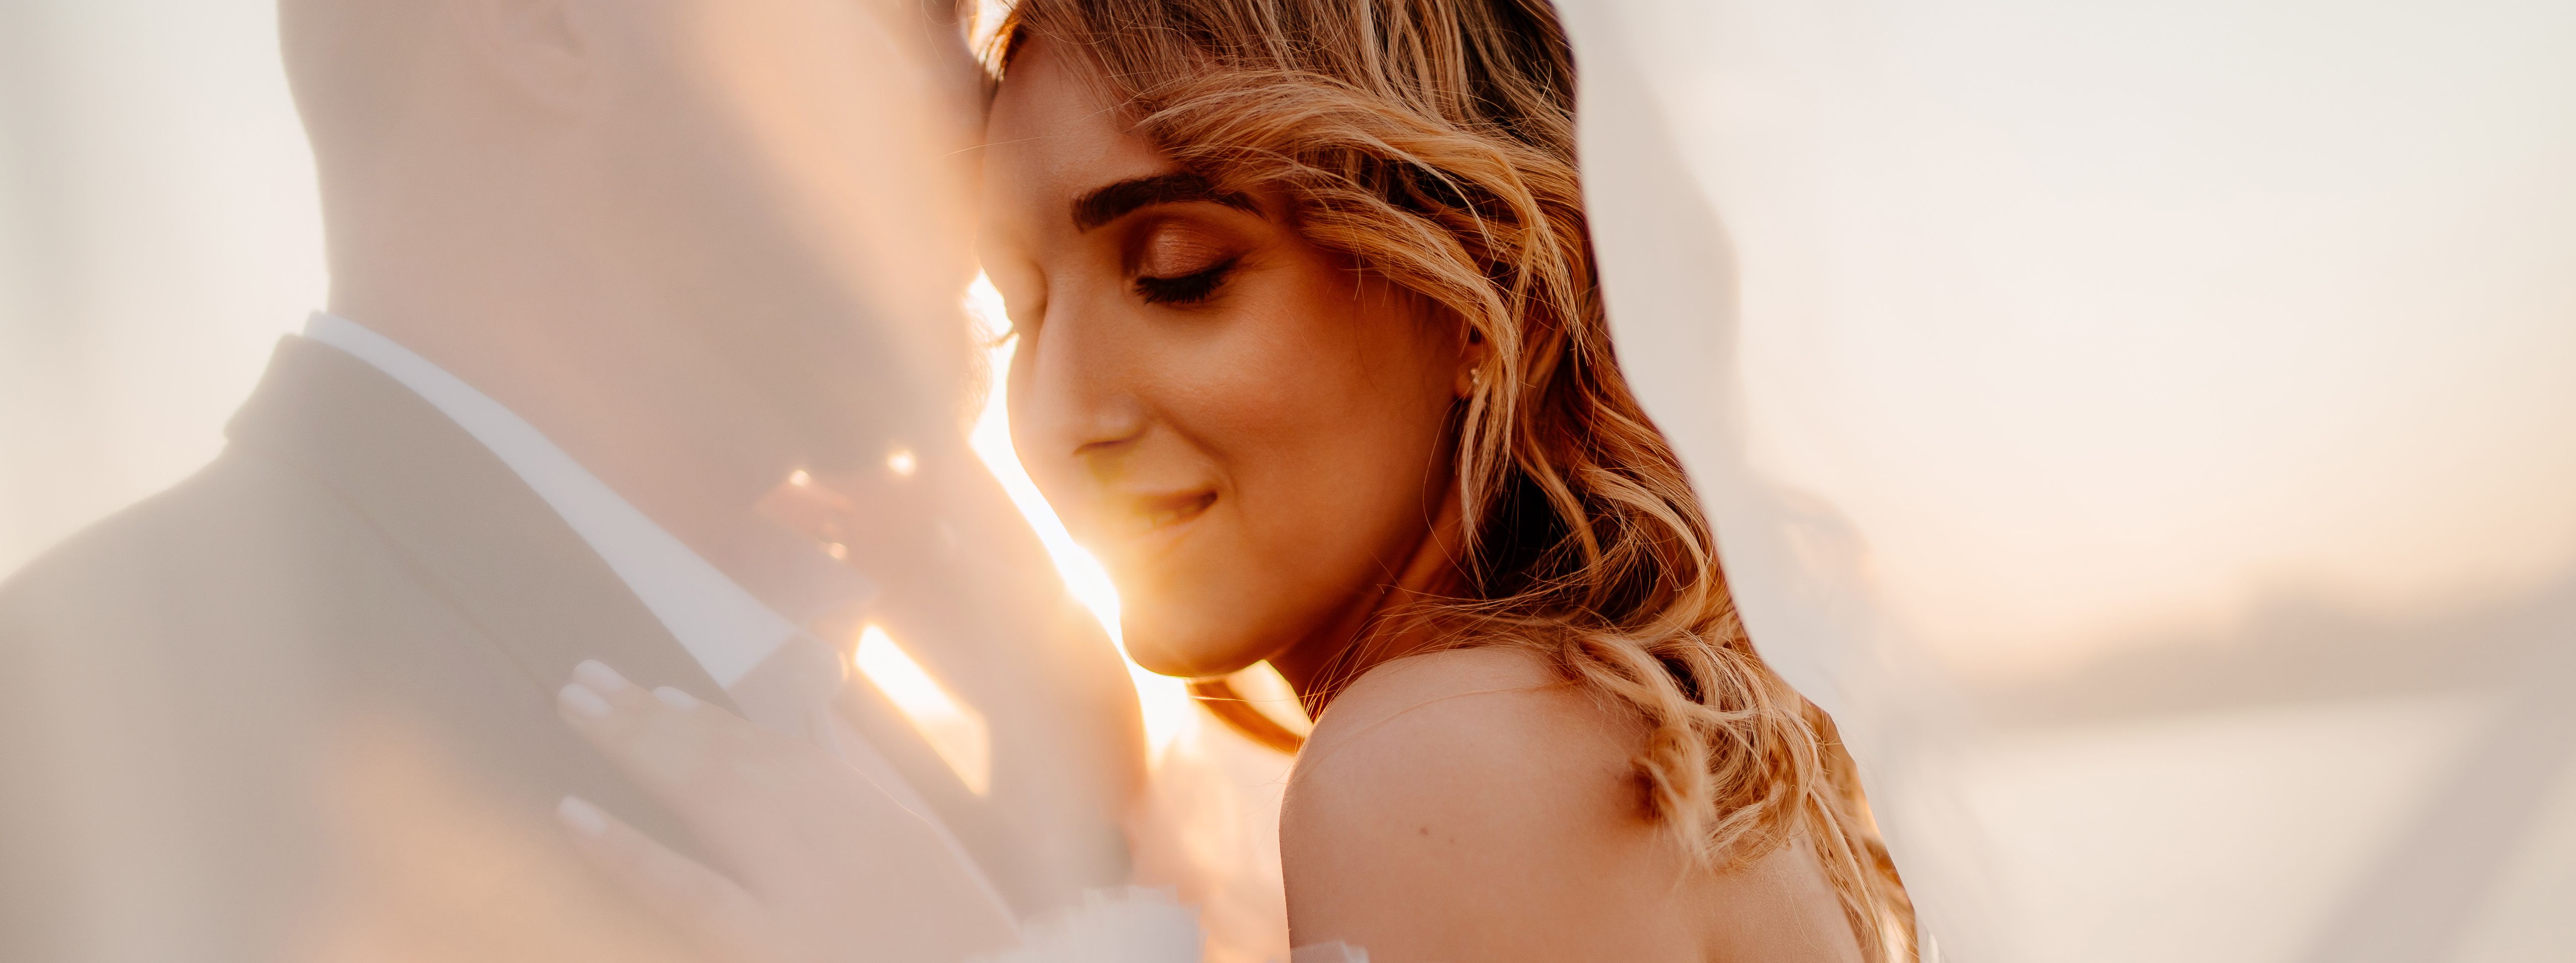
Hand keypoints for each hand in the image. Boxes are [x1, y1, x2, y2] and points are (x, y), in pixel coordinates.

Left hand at [553, 660, 1018, 962]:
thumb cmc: (961, 950)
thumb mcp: (925, 868)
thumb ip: (870, 806)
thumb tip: (820, 740)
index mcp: (882, 822)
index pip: (781, 752)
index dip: (711, 718)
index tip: (653, 690)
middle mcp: (843, 840)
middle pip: (732, 758)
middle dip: (654, 715)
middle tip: (586, 678)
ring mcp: (807, 890)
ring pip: (709, 797)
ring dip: (634, 745)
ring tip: (575, 709)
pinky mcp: (778, 946)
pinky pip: (689, 890)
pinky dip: (628, 848)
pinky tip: (575, 814)